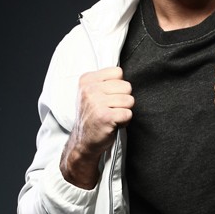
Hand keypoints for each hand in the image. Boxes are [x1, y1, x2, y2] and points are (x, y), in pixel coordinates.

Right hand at [60, 67, 133, 188]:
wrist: (84, 141)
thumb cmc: (93, 116)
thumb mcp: (92, 93)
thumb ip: (106, 81)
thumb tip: (125, 75)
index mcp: (87, 80)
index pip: (118, 72)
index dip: (119, 86)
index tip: (108, 97)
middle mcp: (90, 89)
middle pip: (127, 86)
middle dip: (123, 99)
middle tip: (111, 109)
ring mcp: (96, 102)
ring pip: (130, 100)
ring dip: (124, 111)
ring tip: (112, 116)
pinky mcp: (105, 116)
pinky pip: (128, 114)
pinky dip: (125, 121)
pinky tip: (113, 124)